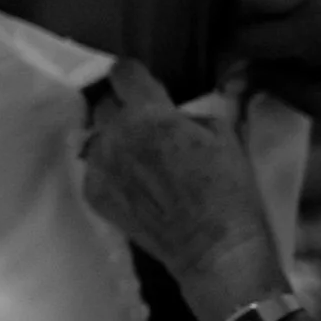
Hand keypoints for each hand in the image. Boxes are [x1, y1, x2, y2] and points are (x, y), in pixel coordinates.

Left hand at [80, 60, 285, 318]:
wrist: (214, 248)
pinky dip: (111, 171)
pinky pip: (95, 169)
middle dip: (124, 110)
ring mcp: (100, 166)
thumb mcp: (225, 135)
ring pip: (97, 138)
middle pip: (105, 105)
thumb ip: (194, 111)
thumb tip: (178, 107)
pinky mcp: (93, 194)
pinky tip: (136, 186)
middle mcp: (115, 134)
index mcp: (148, 113)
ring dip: (115, 142)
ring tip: (142, 161)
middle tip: (148, 128)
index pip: (122, 72)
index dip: (134, 76)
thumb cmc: (227, 189)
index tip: (143, 86)